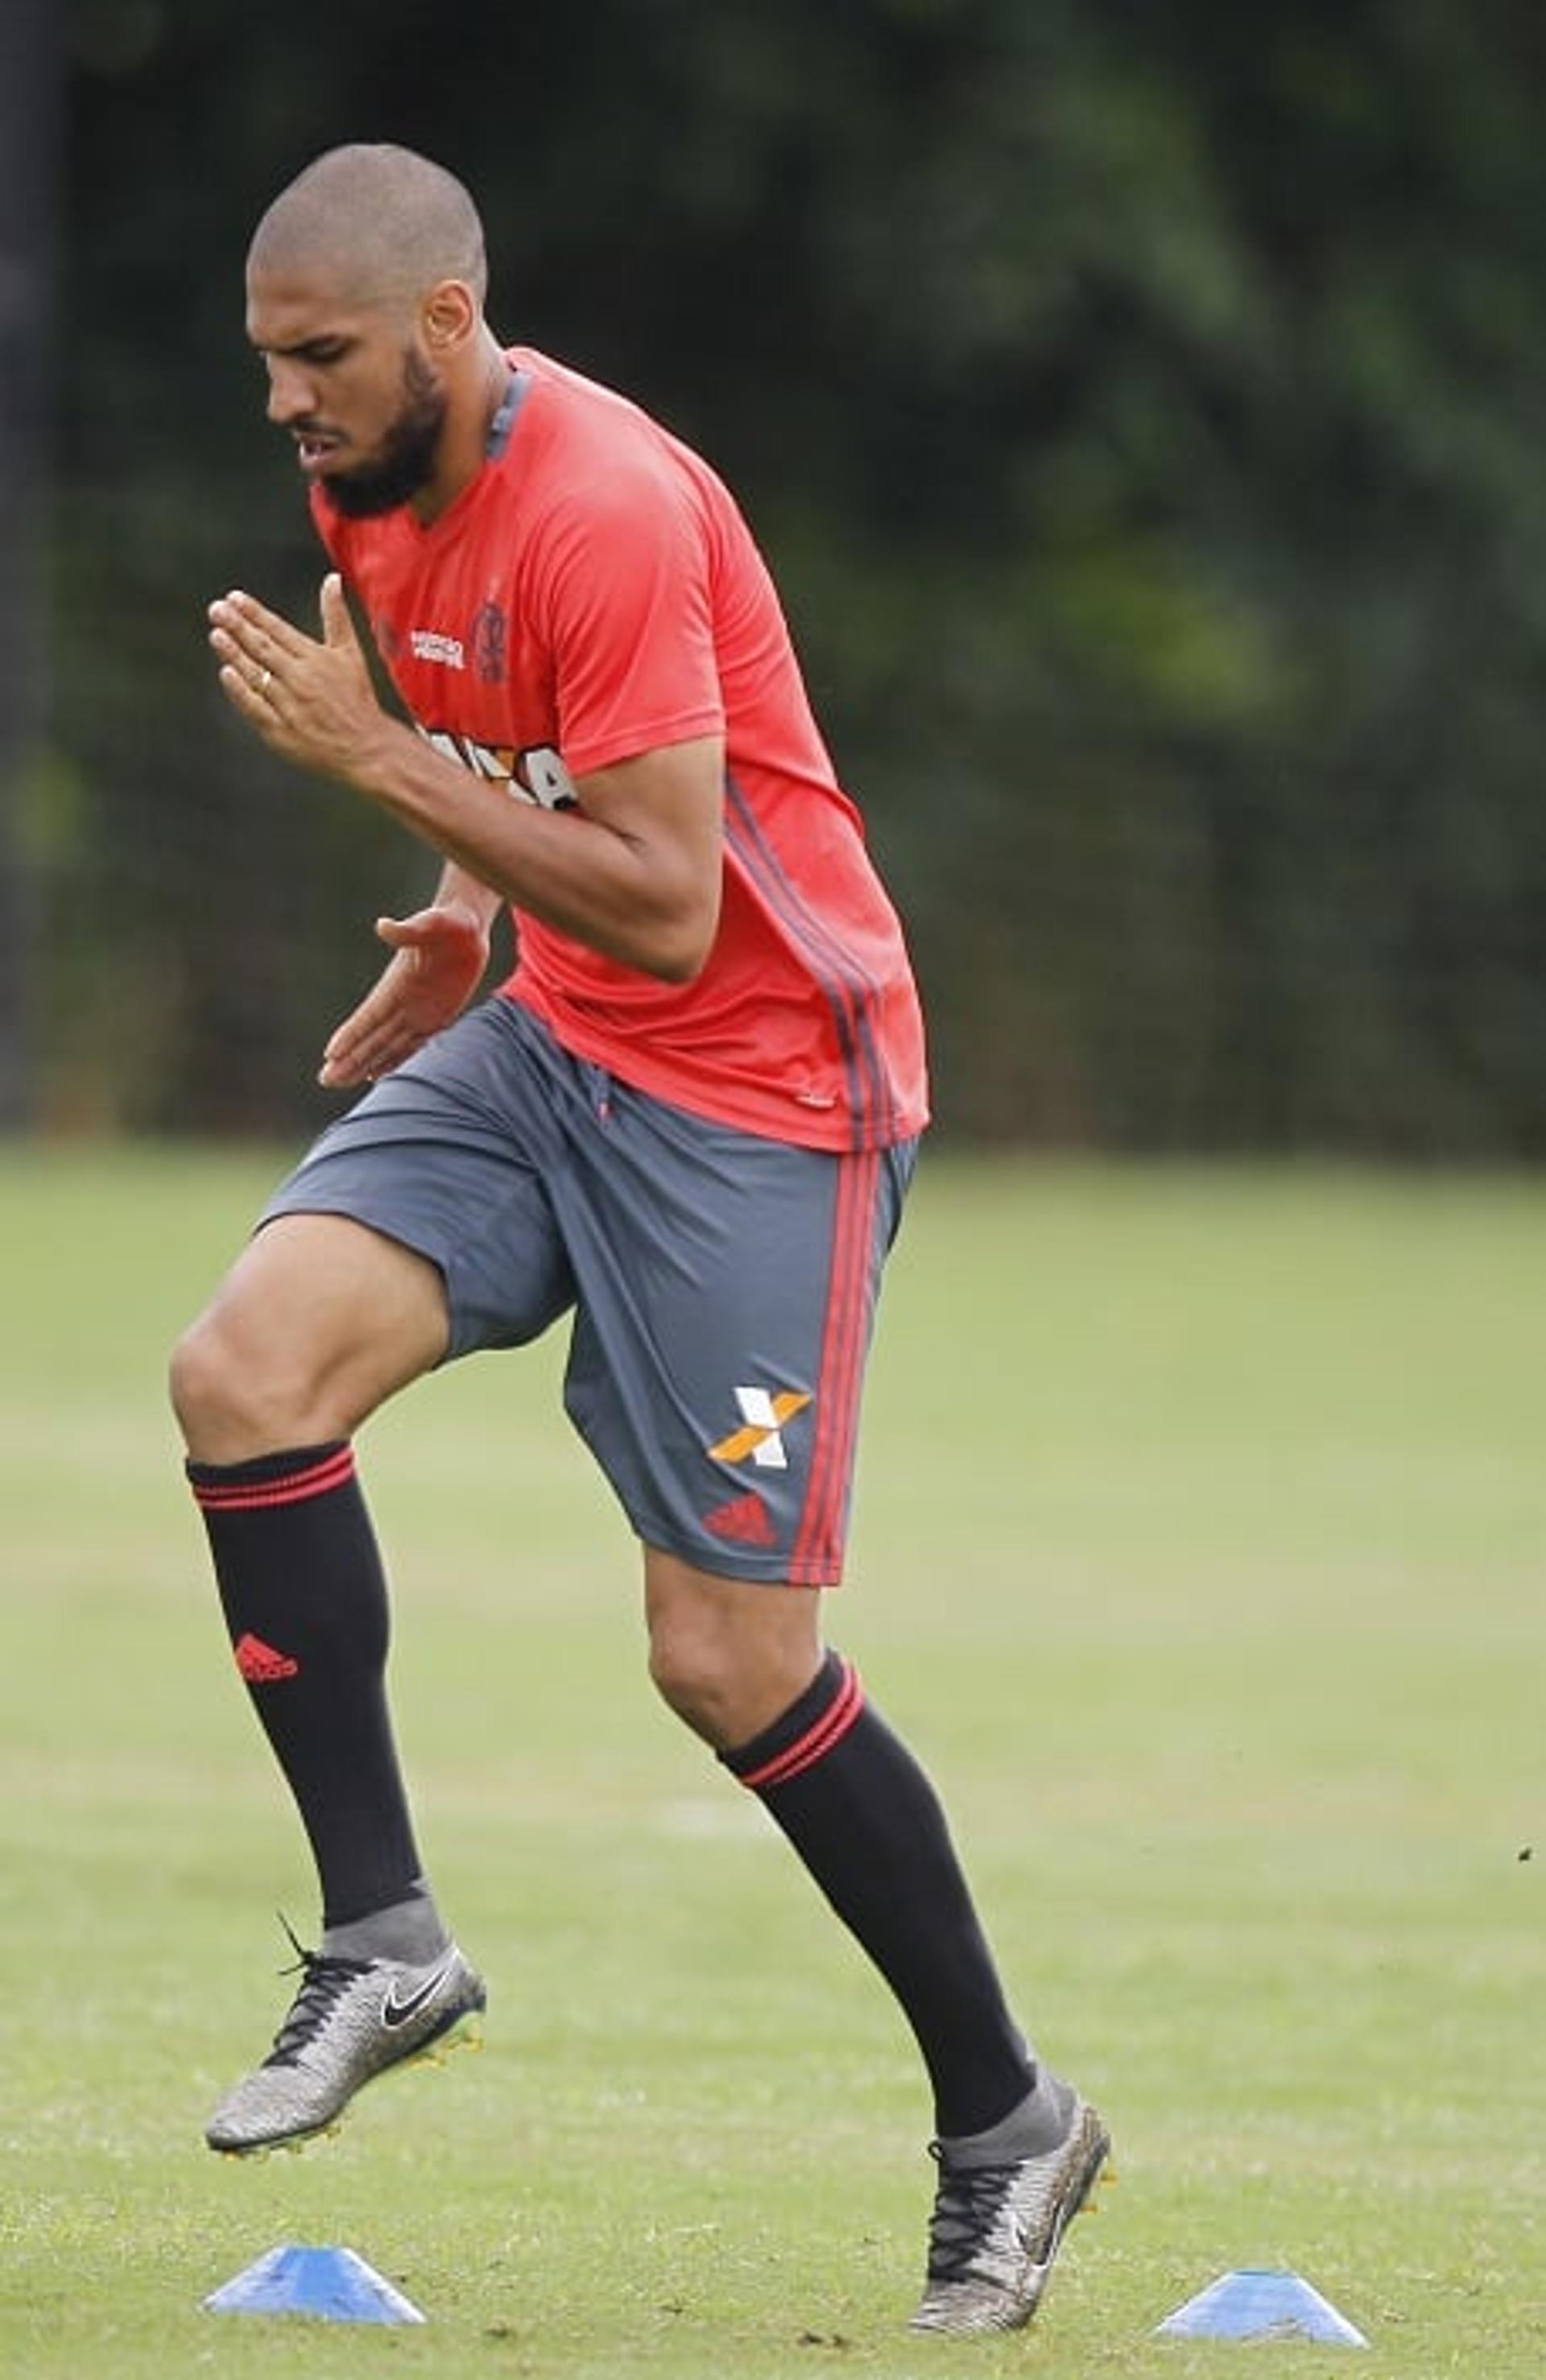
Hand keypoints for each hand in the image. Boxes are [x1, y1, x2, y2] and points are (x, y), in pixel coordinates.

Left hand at [208, 575, 391, 783]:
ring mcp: (290, 705)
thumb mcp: (351, 654)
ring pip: (256, 674)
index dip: (254, 612)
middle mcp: (301, 679)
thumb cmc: (357, 699)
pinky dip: (240, 690)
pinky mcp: (282, 731)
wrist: (367, 748)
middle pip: (262, 647)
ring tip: (216, 634)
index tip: (233, 598)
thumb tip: (332, 579)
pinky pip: (255, 707)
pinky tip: (227, 673)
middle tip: (216, 609)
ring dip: (234, 653)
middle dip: (237, 626)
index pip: (278, 629)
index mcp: (316, 658)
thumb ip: (336, 616)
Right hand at [319, 902, 491, 1087]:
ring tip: (341, 1081)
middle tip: (325, 1080)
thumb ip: (408, 929)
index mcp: (397, 984)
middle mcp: (402, 1001)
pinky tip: (378, 1074)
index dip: (351, 1035)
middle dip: (349, 1059)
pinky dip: (396, 1060)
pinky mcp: (438, 1015)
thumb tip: (383, 926)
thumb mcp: (431, 923)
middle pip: (371, 1037)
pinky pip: (413, 1045)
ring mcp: (418, 1010)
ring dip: (366, 1063)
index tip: (330, 1054)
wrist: (467, 923)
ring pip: (387, 1045)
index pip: (369, 1015)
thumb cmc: (450, 921)